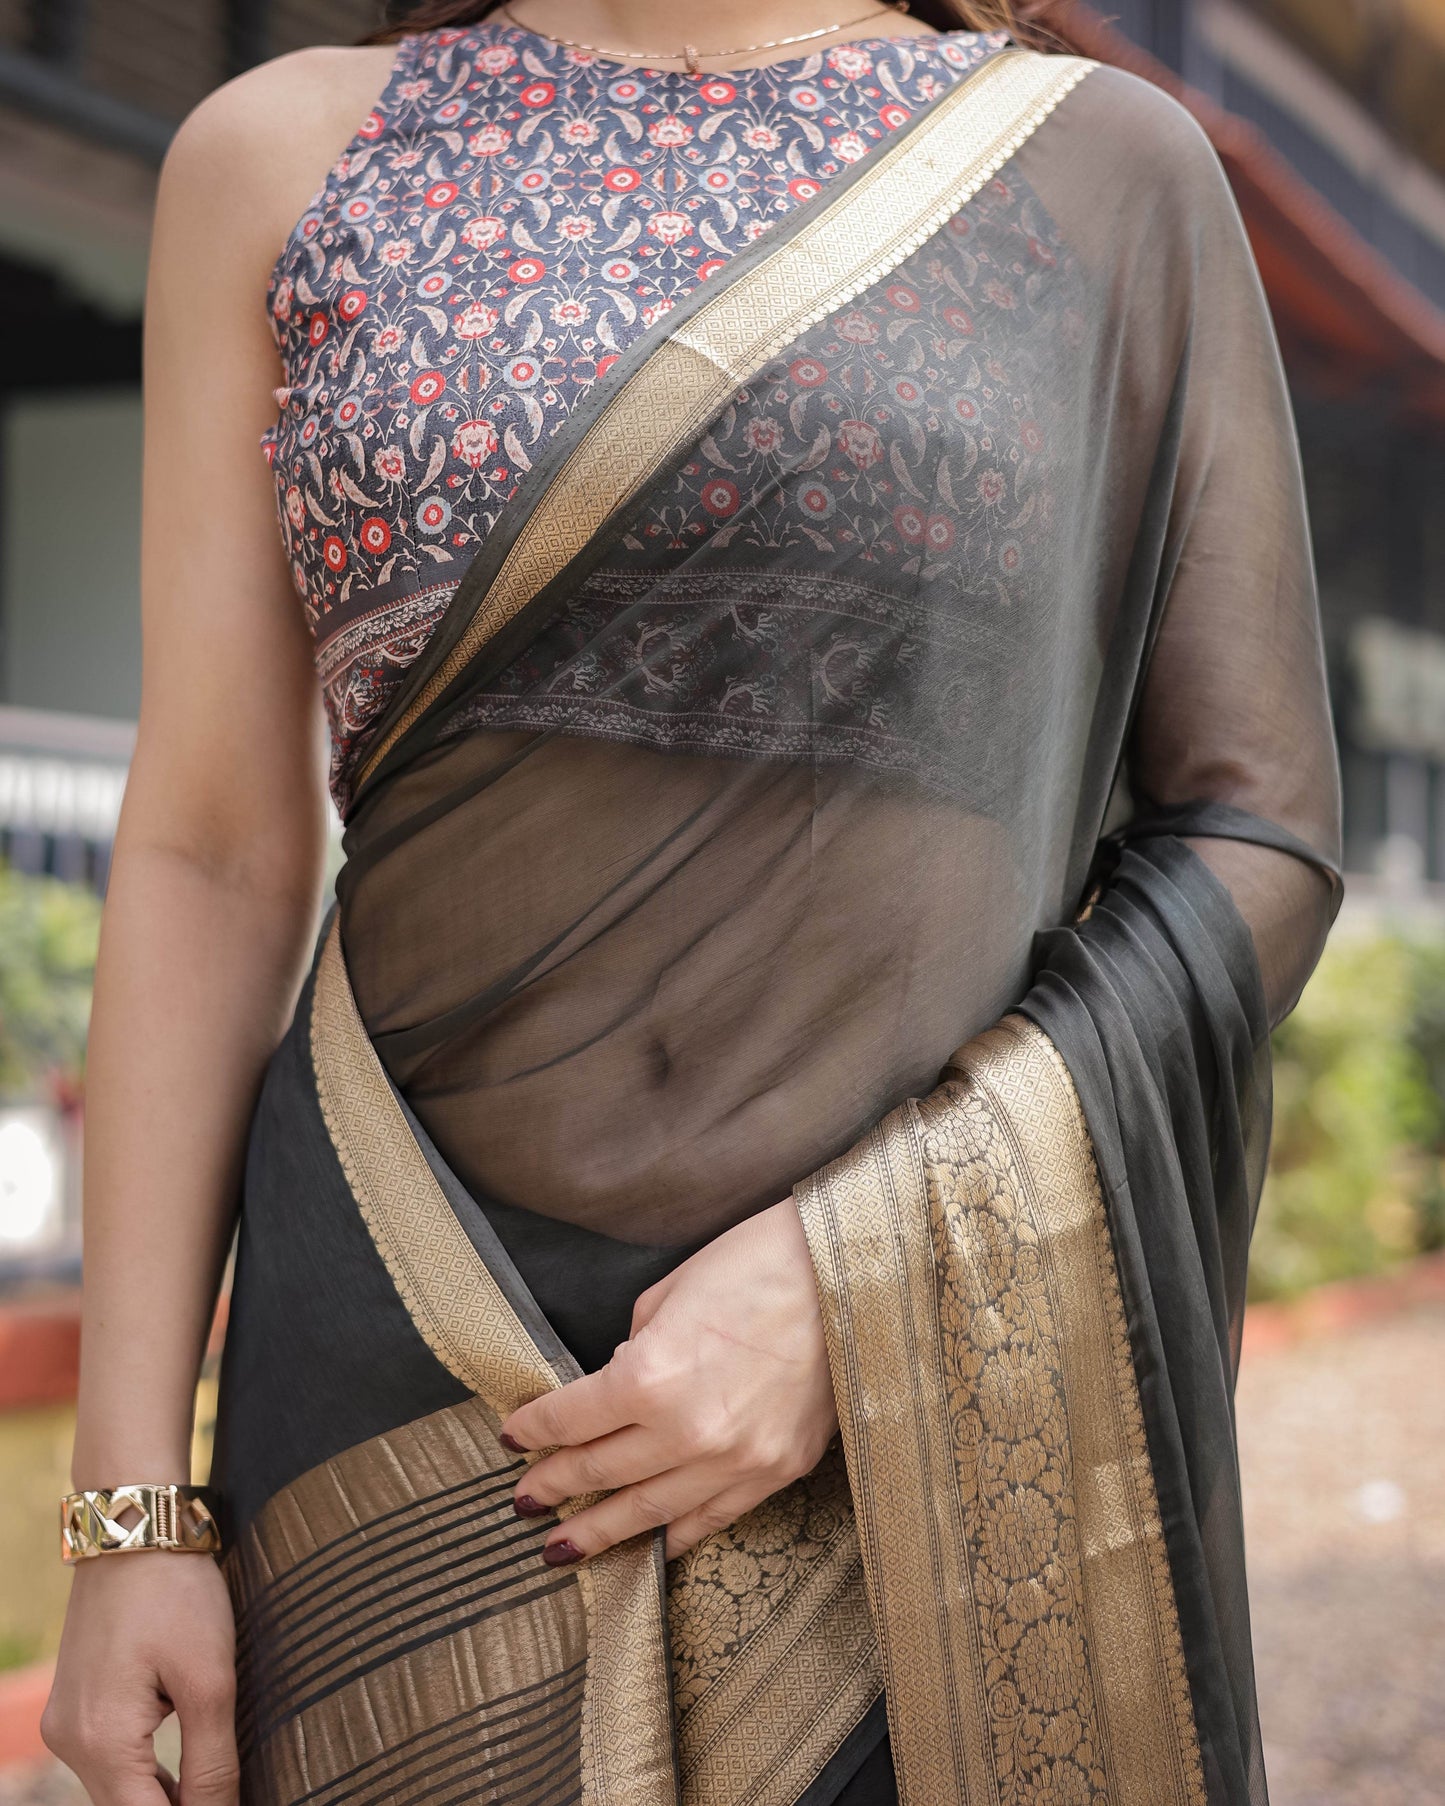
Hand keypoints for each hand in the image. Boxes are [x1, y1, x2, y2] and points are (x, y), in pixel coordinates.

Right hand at [43, 1553, 237, 1805]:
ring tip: (217, 1789)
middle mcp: (70, 1742)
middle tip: (232, 1796)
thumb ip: (213, 1762)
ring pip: (121, 1789)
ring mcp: (67, 1723)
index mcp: (101, 1741)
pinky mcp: (77, 1705)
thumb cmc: (177, 1594)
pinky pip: (113, 1760)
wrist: (135, 1529)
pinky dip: (148, 1772)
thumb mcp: (210, 1679)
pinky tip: (188, 1773)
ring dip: (166, 1798)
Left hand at [499, 1198, 836, 1562]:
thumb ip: (636, 1347)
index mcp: (650, 1376)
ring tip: (562, 1548)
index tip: (513, 1437)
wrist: (848, 1275)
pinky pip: (712, 1518)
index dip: (533, 1429)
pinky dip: (674, 1535)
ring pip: (648, 1512)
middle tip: (524, 1501)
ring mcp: (734, 1460)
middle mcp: (686, 1431)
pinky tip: (649, 1545)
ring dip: (599, 1531)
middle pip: (599, 1470)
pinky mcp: (776, 1471)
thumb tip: (620, 1378)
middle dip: (554, 1486)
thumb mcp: (671, 1291)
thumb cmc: (757, 1263)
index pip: (570, 1418)